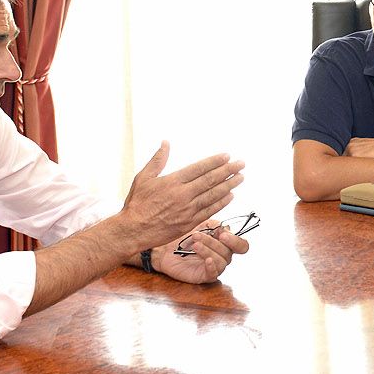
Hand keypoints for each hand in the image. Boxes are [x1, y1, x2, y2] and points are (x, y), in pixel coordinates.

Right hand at [121, 142, 244, 250]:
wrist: (133, 230)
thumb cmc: (136, 203)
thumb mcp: (143, 177)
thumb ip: (157, 160)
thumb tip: (165, 143)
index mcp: (173, 181)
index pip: (199, 168)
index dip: (215, 162)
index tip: (227, 156)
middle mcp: (183, 195)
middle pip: (210, 180)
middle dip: (228, 171)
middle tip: (241, 164)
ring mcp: (187, 210)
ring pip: (213, 195)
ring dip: (229, 185)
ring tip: (240, 178)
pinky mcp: (189, 223)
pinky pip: (209, 211)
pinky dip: (221, 203)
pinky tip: (230, 196)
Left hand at [150, 220, 249, 283]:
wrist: (165, 248)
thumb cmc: (183, 236)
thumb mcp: (201, 225)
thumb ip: (216, 225)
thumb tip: (226, 228)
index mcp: (225, 244)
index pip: (241, 245)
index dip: (235, 241)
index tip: (222, 234)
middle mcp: (222, 256)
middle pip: (228, 252)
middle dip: (213, 242)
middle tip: (197, 236)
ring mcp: (214, 267)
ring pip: (221, 261)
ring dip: (208, 251)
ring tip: (194, 245)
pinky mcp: (204, 276)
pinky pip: (214, 274)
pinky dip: (212, 266)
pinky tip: (206, 260)